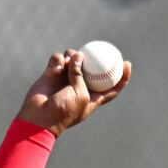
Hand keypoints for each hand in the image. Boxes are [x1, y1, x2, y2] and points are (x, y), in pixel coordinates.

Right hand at [16, 49, 131, 136]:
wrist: (39, 117)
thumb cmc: (64, 111)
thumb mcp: (80, 95)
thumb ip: (81, 75)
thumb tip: (78, 55)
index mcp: (93, 97)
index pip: (112, 87)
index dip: (122, 77)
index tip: (127, 64)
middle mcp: (80, 86)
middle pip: (93, 68)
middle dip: (96, 58)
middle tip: (97, 50)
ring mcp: (66, 79)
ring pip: (74, 59)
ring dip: (74, 56)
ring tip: (71, 60)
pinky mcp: (52, 74)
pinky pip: (58, 59)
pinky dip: (59, 59)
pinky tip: (58, 65)